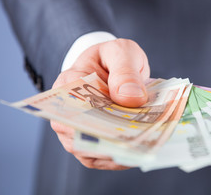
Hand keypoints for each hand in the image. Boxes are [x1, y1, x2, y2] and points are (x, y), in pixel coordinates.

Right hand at [50, 38, 149, 169]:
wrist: (115, 66)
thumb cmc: (114, 57)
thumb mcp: (121, 52)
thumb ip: (125, 70)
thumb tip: (130, 98)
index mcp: (69, 85)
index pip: (69, 108)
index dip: (88, 121)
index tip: (111, 127)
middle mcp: (67, 112)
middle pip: (80, 136)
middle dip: (108, 140)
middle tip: (136, 143)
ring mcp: (79, 130)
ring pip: (92, 151)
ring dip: (117, 152)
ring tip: (142, 149)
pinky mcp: (94, 142)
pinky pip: (103, 157)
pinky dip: (121, 158)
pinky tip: (140, 153)